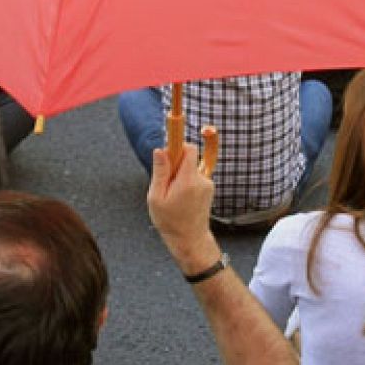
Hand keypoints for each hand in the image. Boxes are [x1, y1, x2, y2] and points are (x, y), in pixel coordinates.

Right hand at [148, 133, 217, 264]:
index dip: (179, 139)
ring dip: (179, 173)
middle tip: (163, 179)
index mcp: (187, 180)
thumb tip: (161, 149)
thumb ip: (160, 171)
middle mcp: (201, 179)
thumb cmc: (170, 221)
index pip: (188, 148)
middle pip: (188, 155)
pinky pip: (194, 174)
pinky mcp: (208, 188)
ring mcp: (206, 184)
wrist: (189, 240)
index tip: (175, 124)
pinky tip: (178, 197)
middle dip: (175, 160)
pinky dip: (185, 180)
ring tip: (170, 195)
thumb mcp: (156, 197)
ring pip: (190, 166)